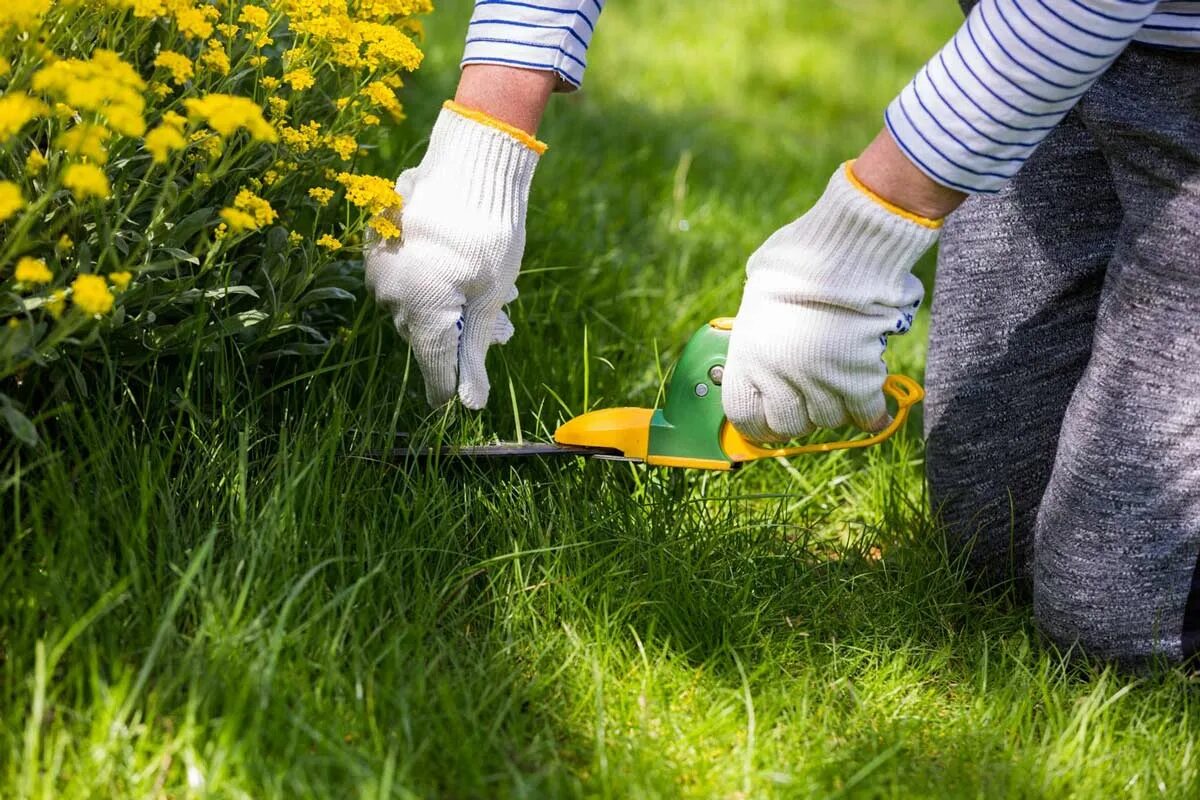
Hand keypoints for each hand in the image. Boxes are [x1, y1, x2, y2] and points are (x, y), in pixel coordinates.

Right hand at [365, 101, 544, 407]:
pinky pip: (407, 275)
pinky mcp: (381, 241)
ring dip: (454, 305)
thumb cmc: (490, 233)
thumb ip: (476, 350)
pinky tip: (464, 267)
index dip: (448, 386)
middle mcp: (392, 294)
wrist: (470, 161)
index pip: (434, 367)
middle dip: (465, 335)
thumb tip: (469, 403)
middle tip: (504, 328)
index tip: (454, 401)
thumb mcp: (492, 296)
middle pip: (429, 334)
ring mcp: (382, 266)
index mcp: (422, 312)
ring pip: (419, 303)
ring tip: (493, 290)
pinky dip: (436, 279)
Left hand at [722, 162, 940, 441]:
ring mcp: (820, 380)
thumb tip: (762, 350)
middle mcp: (780, 375)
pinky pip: (865, 414)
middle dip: (801, 414)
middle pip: (789, 424)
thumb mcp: (759, 295)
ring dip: (835, 406)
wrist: (845, 247)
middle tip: (811, 397)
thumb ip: (759, 332)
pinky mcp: (860, 377)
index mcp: (748, 354)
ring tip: (840, 382)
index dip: (758, 422)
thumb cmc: (801, 260)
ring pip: (828, 420)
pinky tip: (873, 403)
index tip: (770, 419)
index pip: (743, 415)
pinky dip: (870, 412)